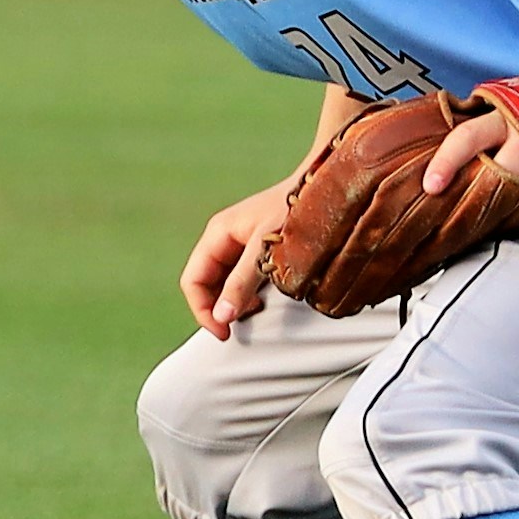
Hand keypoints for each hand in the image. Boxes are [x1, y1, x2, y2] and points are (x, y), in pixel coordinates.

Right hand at [180, 179, 299, 340]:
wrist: (326, 186)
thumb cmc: (296, 211)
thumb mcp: (265, 251)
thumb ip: (242, 283)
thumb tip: (221, 317)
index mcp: (218, 234)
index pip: (193, 280)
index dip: (202, 310)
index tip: (223, 333)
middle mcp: (225, 239)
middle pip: (206, 283)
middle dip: (219, 308)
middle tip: (239, 328)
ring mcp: (241, 243)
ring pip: (225, 282)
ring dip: (235, 302)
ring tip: (255, 311)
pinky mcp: (259, 248)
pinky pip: (243, 277)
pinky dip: (249, 294)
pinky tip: (266, 299)